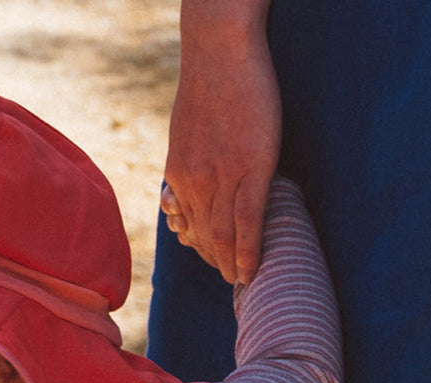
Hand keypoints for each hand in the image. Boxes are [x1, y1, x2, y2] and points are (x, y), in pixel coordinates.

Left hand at [162, 0, 279, 283]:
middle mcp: (194, 182)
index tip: (214, 263)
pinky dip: (249, 251)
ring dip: (232, 265)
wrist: (219, 50)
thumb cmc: (209, 84)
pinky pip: (248, 221)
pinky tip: (252, 271)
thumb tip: (181, 192)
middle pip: (205, 236)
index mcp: (179, 175)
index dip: (202, 248)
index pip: (190, 224)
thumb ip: (186, 163)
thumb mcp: (186, 130)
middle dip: (217, 263)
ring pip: (224, 235)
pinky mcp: (250, 168)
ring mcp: (221, 177)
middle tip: (232, 284)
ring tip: (243, 283)